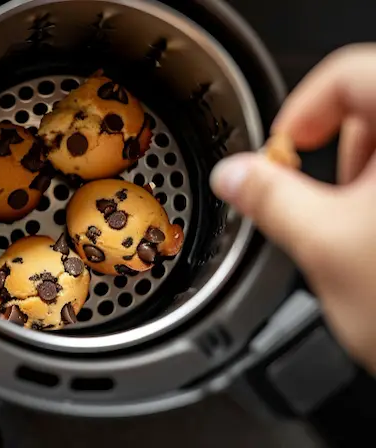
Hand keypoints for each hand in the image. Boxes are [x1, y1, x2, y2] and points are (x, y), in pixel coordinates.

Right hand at [210, 44, 375, 372]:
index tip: (284, 150)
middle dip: (337, 151)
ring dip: (363, 177)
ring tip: (352, 226)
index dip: (304, 108)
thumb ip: (267, 199)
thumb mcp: (322, 247)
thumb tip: (232, 177)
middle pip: (374, 105)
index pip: (351, 74)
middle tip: (319, 195)